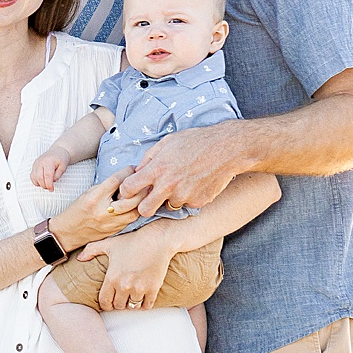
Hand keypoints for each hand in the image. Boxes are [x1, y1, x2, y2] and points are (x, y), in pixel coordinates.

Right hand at [30, 148, 69, 189]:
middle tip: (50, 188)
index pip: (47, 175)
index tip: (51, 189)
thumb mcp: (64, 166)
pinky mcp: (34, 166)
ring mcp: (36, 164)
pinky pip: (32, 176)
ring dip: (40, 184)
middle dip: (45, 185)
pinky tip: (42, 181)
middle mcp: (40, 162)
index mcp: (49, 161)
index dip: (49, 184)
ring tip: (47, 184)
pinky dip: (36, 181)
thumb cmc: (61, 159)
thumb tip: (52, 181)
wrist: (57, 151)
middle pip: (39, 177)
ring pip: (34, 177)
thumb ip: (58, 175)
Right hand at [46, 169, 150, 250]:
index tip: (133, 167)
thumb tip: (125, 179)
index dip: (127, 172)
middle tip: (146, 181)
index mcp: (94, 198)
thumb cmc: (77, 210)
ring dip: (142, 202)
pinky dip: (136, 211)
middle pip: (130, 199)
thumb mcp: (88, 193)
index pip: (115, 181)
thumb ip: (106, 187)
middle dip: (141, 188)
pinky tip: (138, 205)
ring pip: (134, 212)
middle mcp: (103, 211)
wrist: (68, 232)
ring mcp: (110, 223)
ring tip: (146, 194)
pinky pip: (131, 221)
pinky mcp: (114, 231)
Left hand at [86, 224, 181, 310]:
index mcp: (112, 278)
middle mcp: (124, 286)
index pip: (105, 301)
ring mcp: (139, 289)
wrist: (156, 240)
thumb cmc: (132, 241)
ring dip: (131, 304)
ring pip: (132, 306)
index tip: (108, 303)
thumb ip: (91, 250)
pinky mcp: (153, 289)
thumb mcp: (109, 244)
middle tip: (120, 299)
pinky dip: (144, 304)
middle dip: (118, 303)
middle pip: (119, 306)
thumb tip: (79, 258)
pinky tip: (143, 299)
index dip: (105, 305)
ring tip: (131, 298)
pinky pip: (147, 305)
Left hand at [121, 125, 243, 216]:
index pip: (128, 189)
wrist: (226, 149)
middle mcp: (168, 186)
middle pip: (144, 211)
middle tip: (151, 198)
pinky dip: (188, 197)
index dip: (127, 190)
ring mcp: (183, 196)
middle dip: (144, 206)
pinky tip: (195, 183)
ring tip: (182, 181)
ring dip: (171, 198)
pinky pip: (187, 204)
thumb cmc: (195, 142)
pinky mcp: (198, 202)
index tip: (131, 189)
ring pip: (168, 206)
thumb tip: (137, 171)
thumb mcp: (167, 142)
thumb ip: (149, 158)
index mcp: (156, 170)